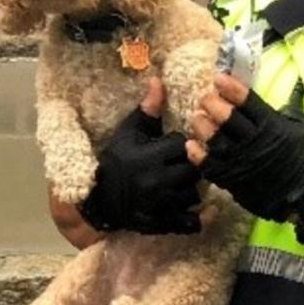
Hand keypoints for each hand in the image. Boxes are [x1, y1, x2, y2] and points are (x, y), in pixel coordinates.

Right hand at [78, 78, 201, 234]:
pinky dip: (201, 217)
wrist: (98, 199)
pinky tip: (206, 209)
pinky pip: (191, 223)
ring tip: (187, 180)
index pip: (182, 144)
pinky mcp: (161, 224)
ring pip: (194, 194)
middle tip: (188, 162)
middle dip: (194, 164)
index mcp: (148, 157)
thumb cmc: (115, 160)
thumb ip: (147, 110)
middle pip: (193, 169)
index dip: (183, 142)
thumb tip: (158, 80)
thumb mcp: (128, 133)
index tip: (176, 143)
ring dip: (195, 187)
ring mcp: (159, 206)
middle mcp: (155, 182)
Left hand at [187, 74, 303, 220]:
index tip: (219, 79)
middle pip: (227, 117)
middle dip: (213, 103)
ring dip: (202, 126)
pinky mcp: (231, 178)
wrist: (301, 195)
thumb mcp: (299, 129)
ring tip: (197, 117)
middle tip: (206, 98)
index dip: (231, 88)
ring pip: (214, 139)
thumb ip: (288, 110)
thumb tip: (292, 87)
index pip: (247, 101)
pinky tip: (191, 144)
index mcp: (271, 125)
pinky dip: (197, 153)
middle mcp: (253, 141)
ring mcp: (240, 161)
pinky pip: (208, 164)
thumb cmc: (300, 159)